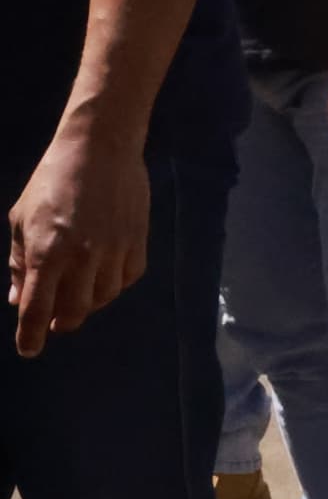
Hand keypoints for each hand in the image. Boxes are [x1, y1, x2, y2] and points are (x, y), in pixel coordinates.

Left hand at [10, 122, 150, 356]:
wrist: (100, 148)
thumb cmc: (50, 180)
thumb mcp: (21, 219)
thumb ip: (20, 262)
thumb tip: (19, 297)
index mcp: (46, 253)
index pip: (36, 310)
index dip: (31, 336)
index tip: (29, 350)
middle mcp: (82, 258)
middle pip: (74, 312)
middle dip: (60, 322)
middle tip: (54, 319)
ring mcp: (114, 251)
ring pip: (103, 298)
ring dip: (88, 304)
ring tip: (79, 295)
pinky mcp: (138, 241)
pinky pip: (127, 278)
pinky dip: (113, 285)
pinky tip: (103, 276)